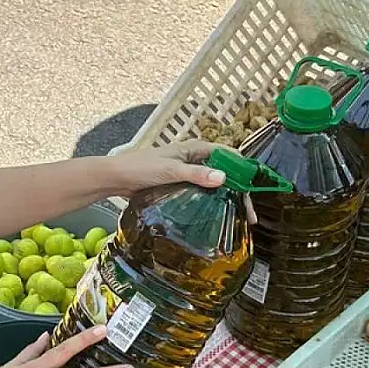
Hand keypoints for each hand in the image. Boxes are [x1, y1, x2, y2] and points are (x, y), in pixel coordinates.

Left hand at [111, 140, 256, 221]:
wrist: (116, 177)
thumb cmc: (141, 168)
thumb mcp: (171, 171)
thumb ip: (196, 175)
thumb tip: (223, 178)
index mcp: (196, 148)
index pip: (230, 156)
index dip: (243, 173)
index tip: (252, 192)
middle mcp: (195, 158)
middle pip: (225, 173)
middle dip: (238, 192)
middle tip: (248, 214)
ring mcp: (187, 171)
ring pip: (214, 184)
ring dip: (226, 198)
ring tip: (238, 218)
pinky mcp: (179, 184)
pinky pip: (201, 192)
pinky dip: (211, 202)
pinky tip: (216, 217)